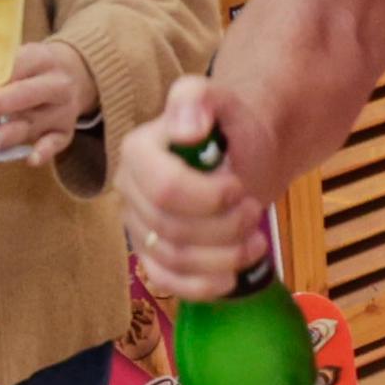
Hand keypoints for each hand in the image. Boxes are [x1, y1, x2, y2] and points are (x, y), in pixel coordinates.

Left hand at [0, 35, 97, 165]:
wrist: (75, 75)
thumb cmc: (32, 71)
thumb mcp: (14, 63)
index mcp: (40, 59)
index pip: (12, 68)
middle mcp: (56, 83)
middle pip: (25, 94)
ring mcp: (63, 108)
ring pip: (35, 122)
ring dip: (11, 133)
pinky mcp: (67, 129)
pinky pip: (56, 143)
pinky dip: (44, 152)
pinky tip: (30, 159)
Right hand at [123, 76, 271, 300]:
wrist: (241, 155)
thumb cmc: (232, 129)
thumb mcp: (221, 100)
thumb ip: (196, 98)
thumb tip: (186, 130)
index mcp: (138, 152)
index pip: (166, 190)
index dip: (210, 198)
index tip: (240, 188)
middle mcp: (129, 191)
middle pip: (173, 229)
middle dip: (225, 227)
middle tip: (254, 211)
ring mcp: (137, 226)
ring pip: (175, 259)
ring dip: (224, 257)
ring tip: (255, 240)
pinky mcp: (150, 255)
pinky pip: (168, 282)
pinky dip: (203, 286)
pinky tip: (232, 276)